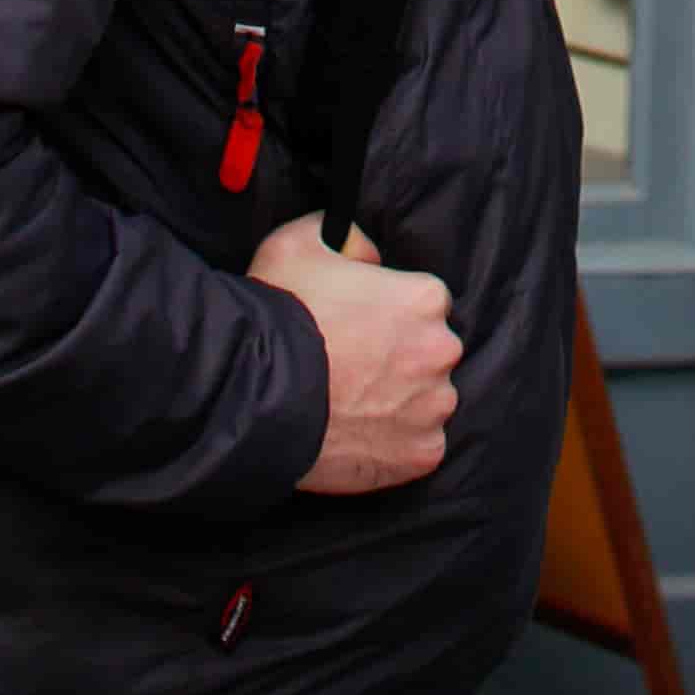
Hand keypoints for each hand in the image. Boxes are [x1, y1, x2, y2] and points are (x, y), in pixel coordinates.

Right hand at [249, 215, 461, 492]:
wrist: (253, 394)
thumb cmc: (280, 312)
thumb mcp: (303, 241)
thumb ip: (348, 238)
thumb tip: (364, 255)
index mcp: (424, 298)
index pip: (423, 303)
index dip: (388, 314)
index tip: (359, 328)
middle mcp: (441, 350)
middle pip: (429, 352)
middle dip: (399, 358)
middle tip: (352, 368)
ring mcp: (433, 407)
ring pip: (426, 402)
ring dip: (399, 404)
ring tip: (350, 406)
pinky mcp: (420, 455)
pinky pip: (419, 448)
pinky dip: (395, 446)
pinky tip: (358, 436)